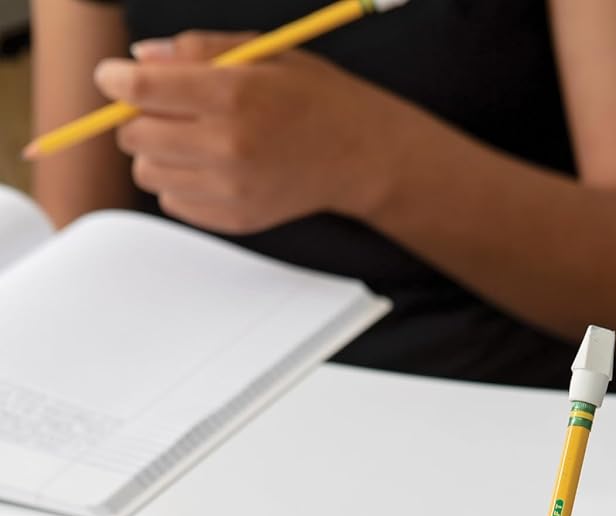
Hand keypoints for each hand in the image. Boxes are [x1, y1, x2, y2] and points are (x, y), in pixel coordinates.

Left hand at [94, 32, 408, 233]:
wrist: (359, 154)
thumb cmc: (311, 97)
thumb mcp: (259, 51)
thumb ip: (195, 51)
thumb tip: (139, 60)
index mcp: (233, 96)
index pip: (142, 91)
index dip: (115, 80)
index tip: (112, 77)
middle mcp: (229, 147)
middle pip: (135, 136)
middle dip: (137, 117)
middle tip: (162, 107)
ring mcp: (231, 190)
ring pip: (148, 173)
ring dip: (156, 153)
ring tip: (189, 138)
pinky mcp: (235, 220)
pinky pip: (173, 202)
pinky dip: (178, 182)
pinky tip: (208, 166)